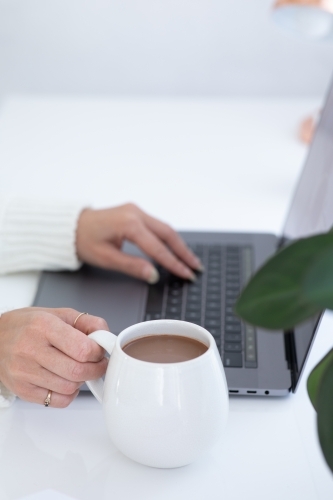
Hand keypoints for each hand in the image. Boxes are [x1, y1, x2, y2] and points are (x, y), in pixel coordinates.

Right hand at [0, 308, 108, 407]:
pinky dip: (68, 394)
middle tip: (96, 363)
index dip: (98, 353)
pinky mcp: (22, 390)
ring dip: (81, 381)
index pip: (82, 349)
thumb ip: (87, 323)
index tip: (100, 351)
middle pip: (78, 371)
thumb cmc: (29, 325)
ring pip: (69, 388)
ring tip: (78, 369)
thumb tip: (106, 336)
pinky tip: (65, 380)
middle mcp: (31, 349)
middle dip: (95, 369)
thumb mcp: (59, 314)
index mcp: (43, 326)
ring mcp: (24, 372)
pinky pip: (57, 401)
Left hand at [76, 203, 202, 282]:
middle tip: (195, 267)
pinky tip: (175, 248)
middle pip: (168, 234)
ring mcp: (136, 211)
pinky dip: (168, 238)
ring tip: (189, 260)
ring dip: (178, 244)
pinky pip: (157, 225)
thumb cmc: (83, 240)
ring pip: (165, 228)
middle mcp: (136, 213)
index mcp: (129, 224)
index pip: (158, 248)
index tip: (186, 274)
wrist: (70, 226)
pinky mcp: (135, 212)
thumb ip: (132, 266)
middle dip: (183, 252)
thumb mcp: (106, 258)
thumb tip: (153, 275)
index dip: (173, 263)